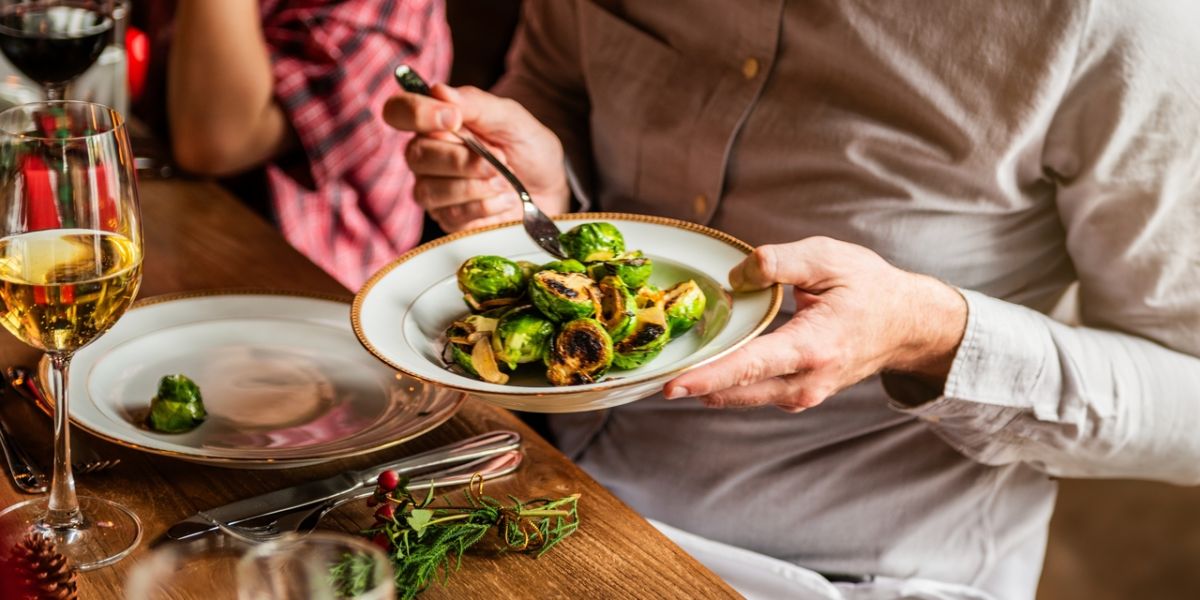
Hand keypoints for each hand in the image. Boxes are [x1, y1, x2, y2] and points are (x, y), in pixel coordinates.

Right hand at [382, 85, 570, 231]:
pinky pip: (451, 215)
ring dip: (475, 186)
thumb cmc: (528, 149)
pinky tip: (504, 200)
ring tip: (505, 182)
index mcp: (435, 122)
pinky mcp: (447, 219)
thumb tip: (439, 90)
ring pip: (430, 189)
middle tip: (498, 160)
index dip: (417, 113)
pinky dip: (484, 206)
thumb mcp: (512, 119)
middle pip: (416, 155)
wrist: (550, 189)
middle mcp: (427, 154)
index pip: (399, 111)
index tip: (454, 118)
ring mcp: (433, 189)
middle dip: (462, 160)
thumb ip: (477, 105)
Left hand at [662, 237, 967, 411]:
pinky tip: (705, 370)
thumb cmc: (870, 288)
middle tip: (654, 380)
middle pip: (739, 391)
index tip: (674, 386)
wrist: (907, 325)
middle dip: (695, 387)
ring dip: (708, 387)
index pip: (752, 365)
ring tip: (670, 374)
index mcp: (815, 346)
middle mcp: (808, 380)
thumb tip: (736, 277)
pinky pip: (754, 394)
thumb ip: (779, 262)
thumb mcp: (828, 258)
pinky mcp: (799, 395)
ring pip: (743, 398)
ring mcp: (805, 394)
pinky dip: (727, 385)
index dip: (710, 377)